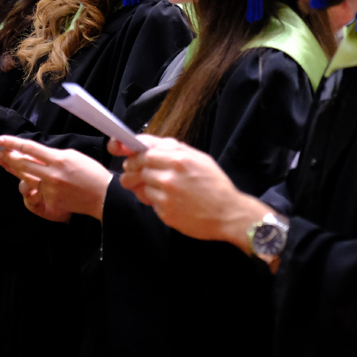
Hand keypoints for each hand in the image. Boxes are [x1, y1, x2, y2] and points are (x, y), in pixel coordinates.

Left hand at [0, 135, 111, 221]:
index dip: (12, 143)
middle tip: (0, 152)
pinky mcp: (51, 201)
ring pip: (26, 178)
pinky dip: (35, 185)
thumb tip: (35, 153)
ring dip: (15, 170)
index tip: (0, 139)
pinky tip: (34, 181)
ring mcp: (50, 189)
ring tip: (7, 163)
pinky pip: (37, 191)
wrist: (103, 196)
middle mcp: (52, 174)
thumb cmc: (92, 173)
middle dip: (8, 157)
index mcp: (58, 159)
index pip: (29, 148)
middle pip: (22, 164)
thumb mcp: (73, 155)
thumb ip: (53, 154)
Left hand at [119, 134, 272, 246]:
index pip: (144, 150)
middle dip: (133, 169)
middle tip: (132, 173)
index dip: (133, 153)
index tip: (127, 155)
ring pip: (142, 185)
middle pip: (138, 167)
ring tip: (158, 189)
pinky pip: (150, 202)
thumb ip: (174, 149)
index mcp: (180, 158)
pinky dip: (154, 202)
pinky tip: (168, 202)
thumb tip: (149, 143)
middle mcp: (171, 175)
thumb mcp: (199, 158)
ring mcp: (167, 195)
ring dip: (144, 187)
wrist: (229, 214)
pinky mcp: (166, 212)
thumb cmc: (214, 185)